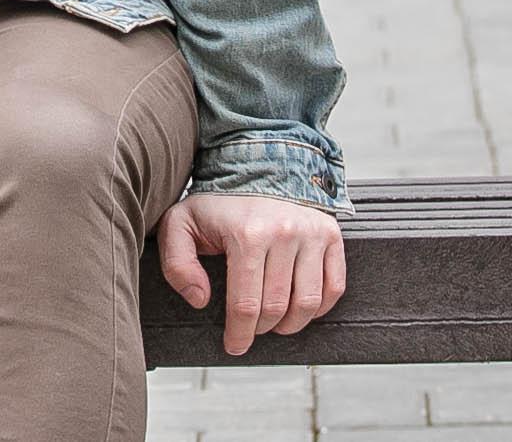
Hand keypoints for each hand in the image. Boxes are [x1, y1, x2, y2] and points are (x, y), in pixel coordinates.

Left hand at [155, 191, 345, 355]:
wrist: (255, 166)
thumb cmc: (217, 204)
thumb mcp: (180, 224)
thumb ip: (178, 264)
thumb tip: (201, 300)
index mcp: (247, 234)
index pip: (246, 304)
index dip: (239, 334)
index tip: (234, 345)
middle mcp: (285, 232)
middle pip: (277, 307)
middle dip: (260, 328)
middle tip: (249, 329)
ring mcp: (312, 233)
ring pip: (308, 303)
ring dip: (290, 324)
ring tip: (274, 323)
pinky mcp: (331, 235)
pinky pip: (334, 287)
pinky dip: (319, 307)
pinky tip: (299, 307)